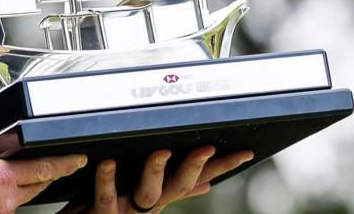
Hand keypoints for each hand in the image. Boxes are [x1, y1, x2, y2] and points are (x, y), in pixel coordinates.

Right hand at [0, 128, 87, 213]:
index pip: (41, 169)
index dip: (63, 163)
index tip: (76, 158)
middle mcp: (2, 201)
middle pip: (39, 185)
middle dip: (51, 174)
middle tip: (58, 164)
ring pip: (22, 198)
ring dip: (25, 186)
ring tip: (16, 174)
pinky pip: (6, 208)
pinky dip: (6, 197)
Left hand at [57, 146, 254, 212]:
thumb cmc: (109, 207)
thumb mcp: (145, 197)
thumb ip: (172, 188)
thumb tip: (205, 183)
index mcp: (161, 196)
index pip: (198, 178)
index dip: (222, 168)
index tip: (246, 153)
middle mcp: (149, 204)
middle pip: (179, 185)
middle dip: (195, 166)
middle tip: (209, 147)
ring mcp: (127, 211)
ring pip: (149, 193)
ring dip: (156, 171)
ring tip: (161, 151)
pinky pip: (107, 197)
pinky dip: (107, 180)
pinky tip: (107, 162)